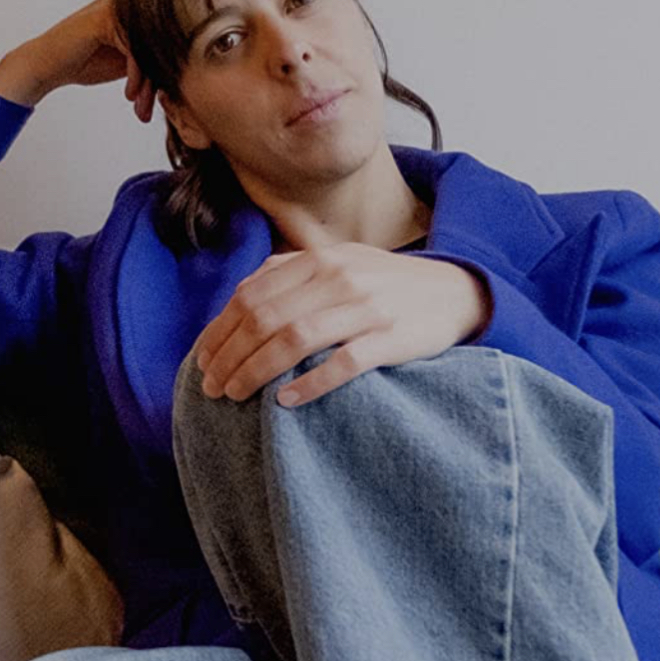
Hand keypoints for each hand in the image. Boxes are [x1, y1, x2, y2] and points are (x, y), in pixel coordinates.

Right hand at [0, 0, 154, 120]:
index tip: (164, 104)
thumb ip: (155, 62)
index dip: (167, 76)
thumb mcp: (131, 64)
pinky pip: (133, 49)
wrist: (51, 64)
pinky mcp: (106, 18)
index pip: (168, 44)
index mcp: (141, 13)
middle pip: (161, 47)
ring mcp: (118, 8)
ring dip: (146, 84)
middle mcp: (132, 5)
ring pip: (149, 50)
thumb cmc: (89, 62)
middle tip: (149, 112)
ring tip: (139, 107)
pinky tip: (129, 94)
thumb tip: (189, 78)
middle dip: (158, 83)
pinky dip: (135, 75)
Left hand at [193, 244, 492, 407]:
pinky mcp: (391, 338)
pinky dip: (310, 382)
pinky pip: (342, 363)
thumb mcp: (342, 263)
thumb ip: (295, 272)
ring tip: (236, 395)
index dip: (221, 330)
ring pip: (295, 339)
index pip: (252, 295)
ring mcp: (366, 308)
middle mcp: (338, 278)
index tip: (204, 361)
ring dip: (257, 370)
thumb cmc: (389, 285)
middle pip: (266, 318)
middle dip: (231, 356)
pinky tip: (285, 401)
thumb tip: (244, 296)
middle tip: (212, 387)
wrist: (455, 292)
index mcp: (319, 259)